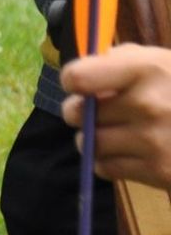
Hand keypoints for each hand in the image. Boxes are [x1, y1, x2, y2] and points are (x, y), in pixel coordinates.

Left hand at [60, 43, 170, 188]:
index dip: (73, 80)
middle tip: (91, 111)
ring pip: (89, 144)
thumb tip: (77, 77)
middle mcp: (148, 105)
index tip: (80, 84)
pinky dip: (108, 162)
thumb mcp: (160, 61)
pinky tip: (128, 151)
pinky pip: (106, 168)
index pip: (79, 77)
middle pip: (77, 113)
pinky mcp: (159, 173)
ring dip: (92, 139)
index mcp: (147, 69)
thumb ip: (119, 62)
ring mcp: (154, 142)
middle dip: (78, 112)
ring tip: (112, 132)